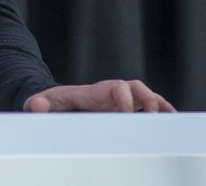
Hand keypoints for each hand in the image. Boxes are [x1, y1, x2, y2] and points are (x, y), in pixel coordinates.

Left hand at [23, 79, 174, 112]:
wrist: (53, 101)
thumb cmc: (49, 104)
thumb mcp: (42, 104)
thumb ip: (39, 104)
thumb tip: (36, 105)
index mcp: (92, 92)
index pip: (114, 88)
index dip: (122, 98)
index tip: (127, 114)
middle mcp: (108, 93)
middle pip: (133, 87)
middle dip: (146, 98)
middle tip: (154, 114)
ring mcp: (116, 100)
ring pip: (142, 95)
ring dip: (157, 103)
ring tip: (170, 118)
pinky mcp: (121, 108)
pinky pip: (143, 105)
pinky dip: (158, 108)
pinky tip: (170, 119)